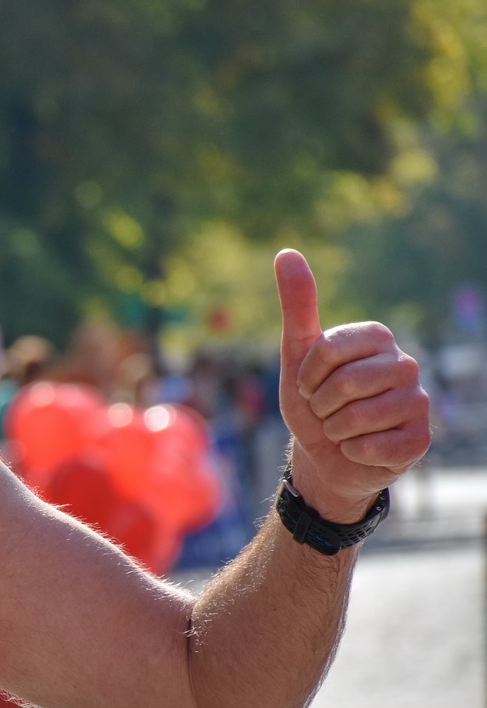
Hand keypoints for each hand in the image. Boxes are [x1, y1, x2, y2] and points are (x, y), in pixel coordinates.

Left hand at [276, 249, 429, 522]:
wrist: (324, 454)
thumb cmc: (312, 400)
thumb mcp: (296, 353)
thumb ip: (297, 305)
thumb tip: (286, 253)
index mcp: (378, 338)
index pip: (328, 349)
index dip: (307, 374)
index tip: (309, 383)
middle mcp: (406, 364)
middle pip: (344, 384)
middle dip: (320, 405)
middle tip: (326, 410)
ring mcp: (418, 402)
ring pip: (357, 419)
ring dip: (335, 431)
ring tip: (342, 429)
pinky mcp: (420, 439)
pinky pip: (372, 448)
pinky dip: (352, 452)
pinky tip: (360, 449)